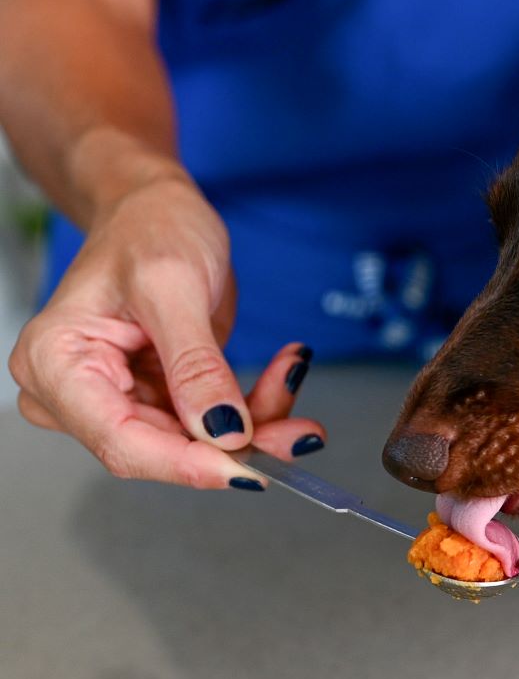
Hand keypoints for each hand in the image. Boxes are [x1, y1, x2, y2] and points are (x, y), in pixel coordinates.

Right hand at [8, 171, 325, 488]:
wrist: (159, 210)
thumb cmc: (148, 228)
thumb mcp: (173, 286)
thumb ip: (194, 364)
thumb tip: (221, 430)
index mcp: (56, 363)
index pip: (121, 442)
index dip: (188, 463)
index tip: (249, 468)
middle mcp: (79, 392)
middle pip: (165, 449)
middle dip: (240, 444)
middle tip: (302, 432)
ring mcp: (120, 398)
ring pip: (199, 442)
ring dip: (259, 420)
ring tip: (293, 373)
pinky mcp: (159, 397)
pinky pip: (215, 420)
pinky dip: (257, 402)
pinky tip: (285, 367)